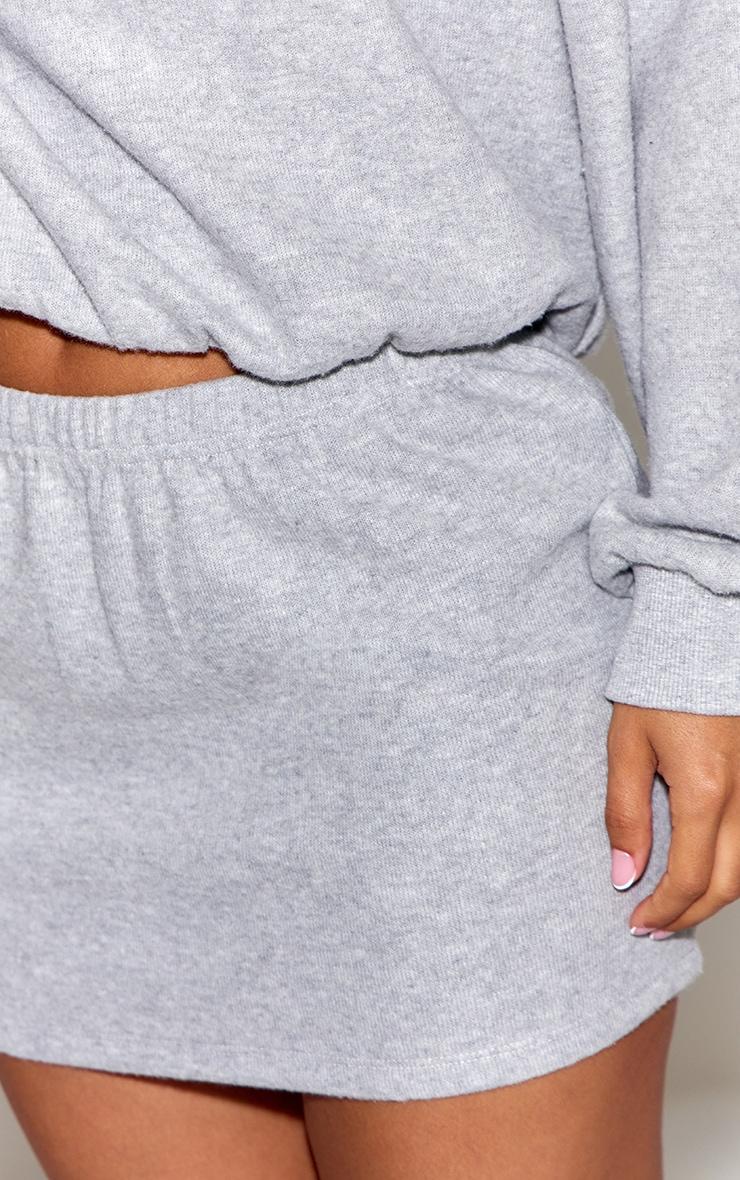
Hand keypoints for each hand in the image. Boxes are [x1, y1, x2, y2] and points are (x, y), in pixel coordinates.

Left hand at [605, 702, 739, 936]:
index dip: (663, 910)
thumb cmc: (659, 686)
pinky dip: (734, 867)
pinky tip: (706, 869)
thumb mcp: (626, 748)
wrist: (700, 640)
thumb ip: (625, 814)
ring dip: (715, 896)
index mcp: (705, 791)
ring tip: (676, 906)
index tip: (636, 922)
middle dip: (689, 915)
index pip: (691, 879)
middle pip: (729, 885)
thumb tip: (624, 873)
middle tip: (653, 926)